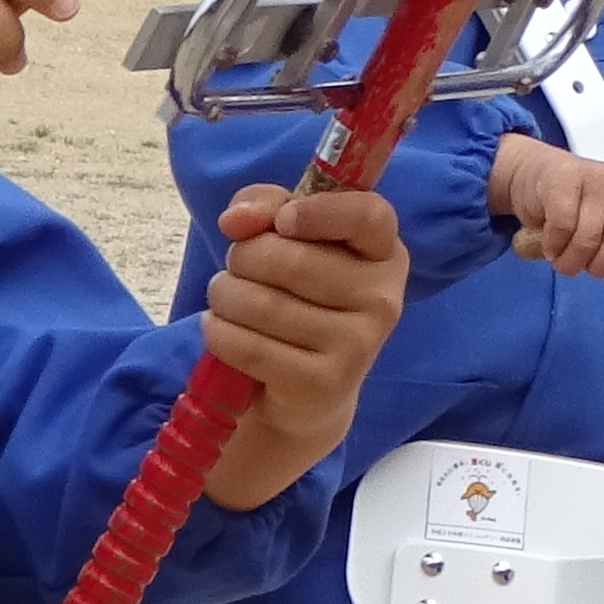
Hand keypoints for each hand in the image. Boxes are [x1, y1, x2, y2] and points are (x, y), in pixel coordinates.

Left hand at [204, 184, 410, 509]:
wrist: (308, 396)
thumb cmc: (298, 301)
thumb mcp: (288, 240)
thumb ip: (266, 207)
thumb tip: (236, 219)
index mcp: (384, 254)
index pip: (368, 215)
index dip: (318, 211)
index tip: (283, 221)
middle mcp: (382, 299)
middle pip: (290, 258)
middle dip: (242, 258)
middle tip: (239, 271)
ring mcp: (357, 346)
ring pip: (260, 302)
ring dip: (224, 296)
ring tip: (227, 302)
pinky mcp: (323, 384)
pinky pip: (248, 346)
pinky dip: (219, 333)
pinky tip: (223, 331)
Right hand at [487, 136, 603, 277]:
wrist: (535, 177)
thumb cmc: (582, 206)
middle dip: (601, 264)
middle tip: (590, 259)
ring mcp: (597, 178)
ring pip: (589, 239)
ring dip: (571, 259)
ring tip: (566, 251)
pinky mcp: (565, 177)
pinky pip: (563, 226)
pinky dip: (553, 244)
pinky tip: (553, 239)